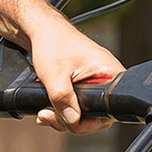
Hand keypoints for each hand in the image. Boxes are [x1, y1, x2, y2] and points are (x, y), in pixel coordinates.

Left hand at [25, 8, 124, 133]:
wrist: (41, 30)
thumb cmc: (52, 44)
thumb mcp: (54, 75)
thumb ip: (63, 99)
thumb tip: (72, 120)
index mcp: (110, 73)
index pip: (109, 112)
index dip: (87, 122)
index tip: (66, 119)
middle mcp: (107, 79)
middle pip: (96, 117)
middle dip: (70, 122)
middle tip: (47, 115)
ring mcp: (95, 83)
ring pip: (84, 114)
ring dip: (62, 118)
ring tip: (43, 112)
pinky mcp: (84, 86)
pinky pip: (77, 106)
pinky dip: (61, 111)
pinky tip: (46, 110)